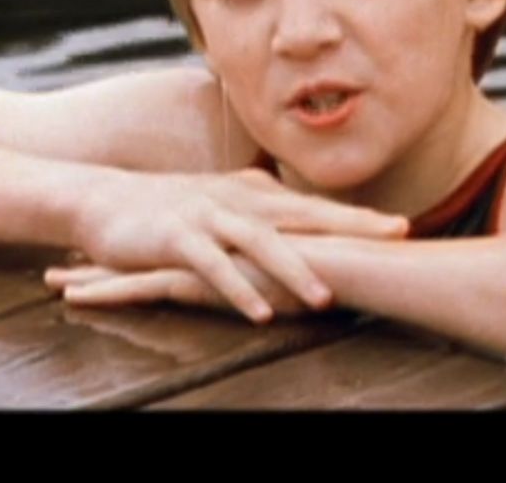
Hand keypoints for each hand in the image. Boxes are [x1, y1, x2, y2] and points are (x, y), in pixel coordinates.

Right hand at [71, 168, 406, 322]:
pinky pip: (212, 267)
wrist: (104, 199)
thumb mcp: (223, 207)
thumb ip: (264, 217)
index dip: (357, 216)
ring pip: (259, 241)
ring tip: (326, 299)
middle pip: (302, 213)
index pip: (314, 206)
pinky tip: (259, 313)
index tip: (402, 227)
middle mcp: (237, 199)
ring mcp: (206, 215)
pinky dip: (237, 289)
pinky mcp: (176, 238)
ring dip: (294, 270)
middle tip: (394, 236)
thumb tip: (307, 232)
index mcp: (254, 193)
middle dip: (350, 226)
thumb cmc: (170, 209)